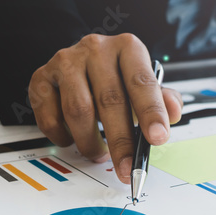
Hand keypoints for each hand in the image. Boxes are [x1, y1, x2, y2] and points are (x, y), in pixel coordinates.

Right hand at [29, 33, 182, 182]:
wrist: (81, 61)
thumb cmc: (117, 77)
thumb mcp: (144, 84)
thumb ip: (162, 99)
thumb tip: (174, 112)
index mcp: (127, 47)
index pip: (141, 81)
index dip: (151, 112)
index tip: (158, 138)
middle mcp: (96, 48)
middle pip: (109, 99)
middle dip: (121, 141)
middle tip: (128, 167)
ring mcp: (66, 61)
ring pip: (78, 110)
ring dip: (90, 142)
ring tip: (99, 154)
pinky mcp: (42, 77)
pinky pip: (50, 115)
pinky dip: (62, 136)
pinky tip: (72, 139)